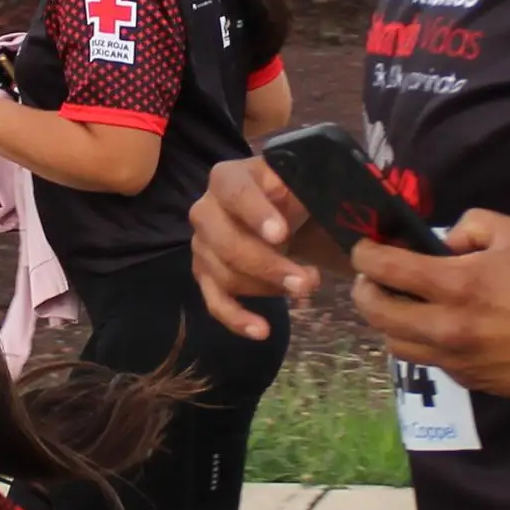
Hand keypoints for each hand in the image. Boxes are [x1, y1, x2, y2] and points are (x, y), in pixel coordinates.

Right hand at [191, 154, 326, 339]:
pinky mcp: (206, 276)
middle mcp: (205, 211)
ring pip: (225, 276)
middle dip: (268, 266)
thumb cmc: (289, 192)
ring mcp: (202, 246)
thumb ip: (302, 183)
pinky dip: (237, 319)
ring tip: (307, 288)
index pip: (236, 193)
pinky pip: (215, 302)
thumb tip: (306, 195)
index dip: (256, 213)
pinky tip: (261, 331)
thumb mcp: (298, 179)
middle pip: (226, 244)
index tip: (282, 234)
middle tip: (308, 280)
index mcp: (228, 179)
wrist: (276, 209)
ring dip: (267, 290)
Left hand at [348, 208, 509, 399]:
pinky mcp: (466, 379)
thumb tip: (444, 240)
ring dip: (388, 320)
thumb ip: (472, 224)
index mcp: (455, 285)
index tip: (365, 247)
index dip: (365, 253)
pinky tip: (437, 326)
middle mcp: (445, 326)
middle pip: (375, 311)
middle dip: (365, 289)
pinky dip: (421, 340)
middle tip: (374, 277)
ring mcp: (453, 358)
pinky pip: (427, 359)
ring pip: (393, 343)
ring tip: (401, 303)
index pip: (384, 268)